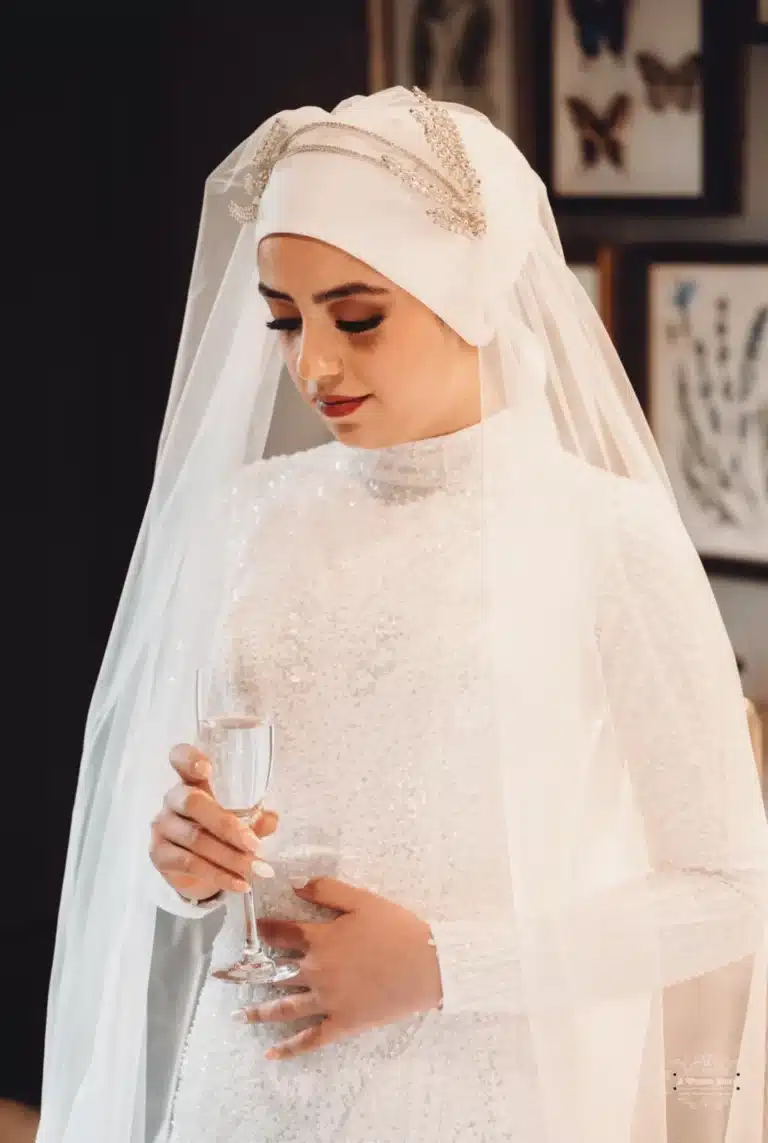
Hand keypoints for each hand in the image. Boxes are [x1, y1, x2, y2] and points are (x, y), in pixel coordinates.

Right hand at [149, 743, 277, 901]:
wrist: (191, 866)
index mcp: (192, 780)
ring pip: (195, 839)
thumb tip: (272, 819)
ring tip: (257, 869)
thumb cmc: (216, 829)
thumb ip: (253, 817)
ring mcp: (162, 826)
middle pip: (194, 803)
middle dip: (227, 825)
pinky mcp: (159, 854)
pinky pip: (190, 864)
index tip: (206, 768)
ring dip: (230, 857)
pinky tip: (240, 884)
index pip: (180, 758)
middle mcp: (173, 798)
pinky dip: (220, 876)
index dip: (189, 759)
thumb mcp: (237, 819)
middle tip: (255, 845)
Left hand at [235, 877, 443, 1059]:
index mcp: (320, 939)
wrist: (428, 964)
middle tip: (226, 976)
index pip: (280, 933)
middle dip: (249, 972)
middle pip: (275, 972)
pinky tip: (271, 1055)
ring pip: (284, 1007)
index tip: (247, 929)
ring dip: (259, 1012)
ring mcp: (327, 1000)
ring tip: (239, 1016)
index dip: (262, 930)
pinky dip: (289, 1049)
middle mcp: (316, 971)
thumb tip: (294, 884)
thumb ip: (326, 890)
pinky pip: (310, 1039)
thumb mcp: (362, 900)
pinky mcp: (342, 1023)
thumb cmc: (397, 928)